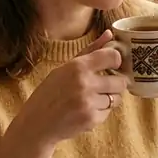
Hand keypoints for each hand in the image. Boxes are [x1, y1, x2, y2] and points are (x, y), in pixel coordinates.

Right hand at [17, 30, 127, 149]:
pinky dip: (100, 112)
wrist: (36, 123)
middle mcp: (85, 83)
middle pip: (121, 81)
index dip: (116, 61)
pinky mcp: (91, 119)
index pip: (113, 57)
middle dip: (115, 84)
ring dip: (107, 99)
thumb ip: (90, 51)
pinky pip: (108, 113)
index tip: (112, 65)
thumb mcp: (65, 68)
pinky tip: (85, 110)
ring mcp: (89, 103)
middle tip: (102, 86)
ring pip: (116, 98)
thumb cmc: (49, 93)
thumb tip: (110, 34)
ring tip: (90, 99)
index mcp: (78, 66)